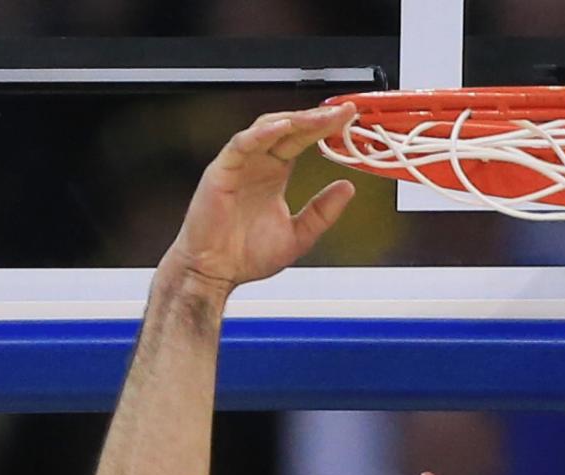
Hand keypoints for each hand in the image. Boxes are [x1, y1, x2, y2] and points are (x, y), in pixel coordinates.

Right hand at [164, 104, 357, 294]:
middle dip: (316, 118)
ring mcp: (240, 164)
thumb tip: (348, 188)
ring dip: (295, 120)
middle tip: (341, 112)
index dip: (324, 128)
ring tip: (319, 117)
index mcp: (275, 174)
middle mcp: (258, 164)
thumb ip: (322, 212)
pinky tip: (282, 127)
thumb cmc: (246, 255)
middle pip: (289, 129)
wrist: (216, 273)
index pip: (302, 141)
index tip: (348, 120)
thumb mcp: (299, 234)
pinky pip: (242, 144)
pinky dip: (262, 134)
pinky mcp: (222, 170)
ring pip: (267, 129)